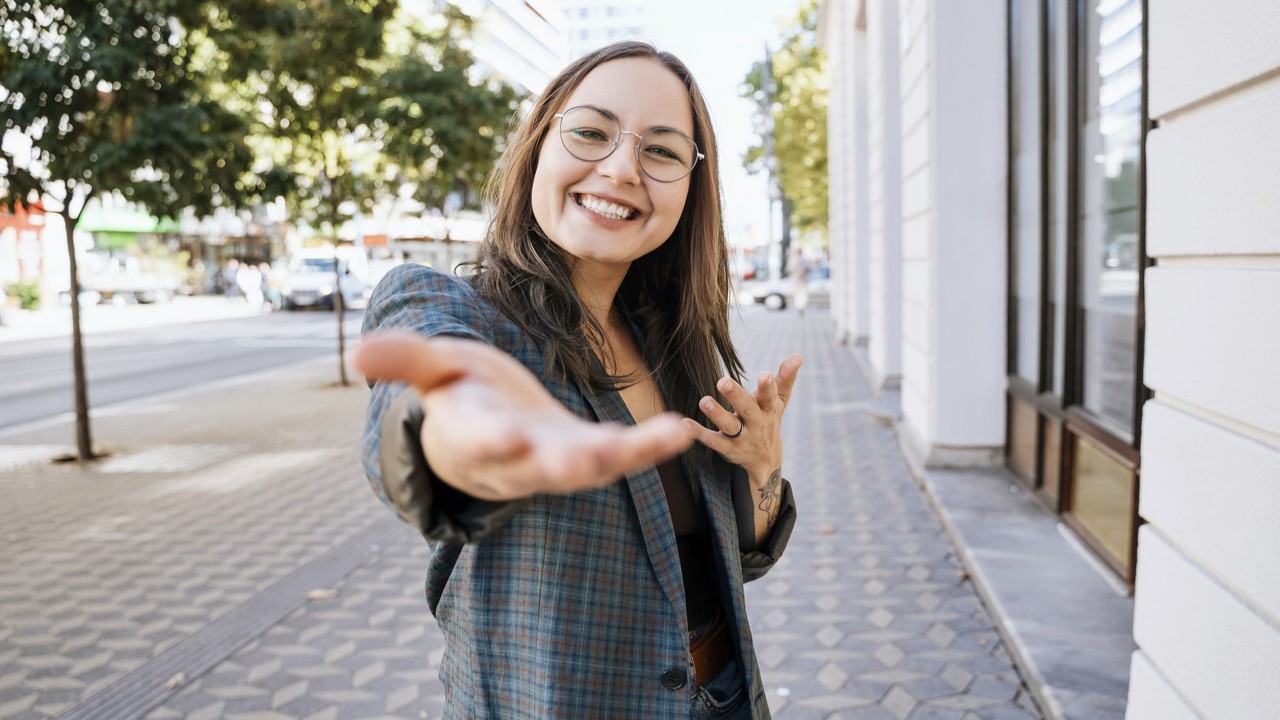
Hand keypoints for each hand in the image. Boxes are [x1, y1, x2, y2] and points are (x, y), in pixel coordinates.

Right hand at [353, 331, 692, 500]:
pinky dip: (652, 445)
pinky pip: (623, 455)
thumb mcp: (434, 370)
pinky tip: (682, 429)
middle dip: (562, 461)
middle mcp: (517, 459)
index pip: (480, 441)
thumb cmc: (460, 394)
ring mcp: (557, 461)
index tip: (506, 436)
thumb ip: (405, 360)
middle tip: (585, 457)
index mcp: (473, 436)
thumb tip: (355, 354)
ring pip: (589, 467)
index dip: (492, 440)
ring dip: (623, 456)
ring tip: (662, 438)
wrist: (490, 433)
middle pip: (539, 466)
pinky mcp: (590, 455)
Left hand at [681, 354, 803, 483]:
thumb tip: (798, 356)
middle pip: (747, 409)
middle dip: (736, 396)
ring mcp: (742, 438)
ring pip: (729, 426)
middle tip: (722, 381)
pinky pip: (713, 441)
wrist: (766, 461)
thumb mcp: (780, 402)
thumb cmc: (770, 420)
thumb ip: (785, 379)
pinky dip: (699, 433)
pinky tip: (686, 423)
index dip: (768, 387)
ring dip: (716, 414)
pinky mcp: (728, 449)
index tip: (765, 375)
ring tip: (704, 401)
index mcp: (769, 410)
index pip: (770, 397)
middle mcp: (756, 424)